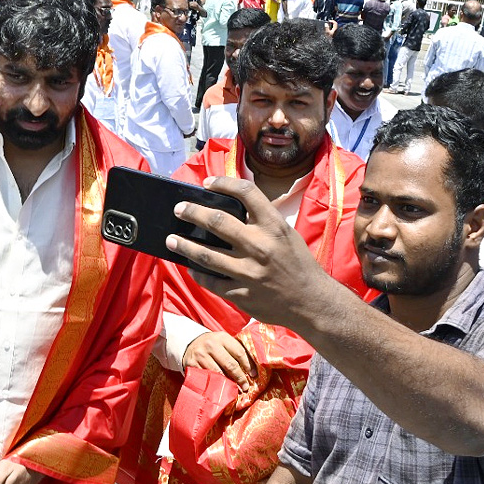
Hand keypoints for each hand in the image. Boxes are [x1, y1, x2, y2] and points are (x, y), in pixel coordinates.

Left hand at [167, 177, 329, 328]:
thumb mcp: (286, 235)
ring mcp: (249, 271)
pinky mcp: (241, 293)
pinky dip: (197, 273)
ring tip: (172, 239)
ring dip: (184, 245)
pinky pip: (210, 281)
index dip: (224, 183)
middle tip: (178, 209)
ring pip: (206, 255)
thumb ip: (261, 222)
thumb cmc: (298, 264)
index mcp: (274, 226)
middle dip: (192, 213)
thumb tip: (227, 210)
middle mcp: (260, 246)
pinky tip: (191, 267)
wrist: (311, 301)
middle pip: (217, 221)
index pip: (246, 192)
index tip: (208, 182)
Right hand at [183, 331, 256, 391]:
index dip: (248, 365)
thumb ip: (235, 351)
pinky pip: (207, 378)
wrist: (190, 343)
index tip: (254, 375)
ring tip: (236, 390)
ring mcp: (201, 355)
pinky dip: (215, 384)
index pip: (239, 352)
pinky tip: (221, 389)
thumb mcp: (224, 342)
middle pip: (230, 364)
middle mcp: (211, 345)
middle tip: (245, 387)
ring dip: (229, 384)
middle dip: (240, 378)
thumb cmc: (213, 345)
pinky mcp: (192, 365)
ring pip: (218, 373)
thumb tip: (252, 368)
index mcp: (222, 338)